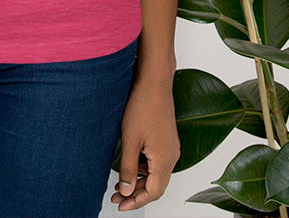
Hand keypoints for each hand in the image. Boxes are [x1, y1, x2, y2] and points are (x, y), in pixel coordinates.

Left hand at [112, 78, 178, 210]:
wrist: (154, 82)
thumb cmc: (143, 107)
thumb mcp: (130, 140)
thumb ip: (128, 168)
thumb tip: (125, 191)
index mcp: (164, 160)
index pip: (153, 193)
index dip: (136, 202)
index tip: (120, 205)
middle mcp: (172, 156)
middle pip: (156, 185)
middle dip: (135, 193)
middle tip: (116, 196)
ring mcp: (171, 147)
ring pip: (156, 174)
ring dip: (139, 180)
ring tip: (120, 182)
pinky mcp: (167, 139)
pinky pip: (157, 162)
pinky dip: (144, 168)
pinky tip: (131, 163)